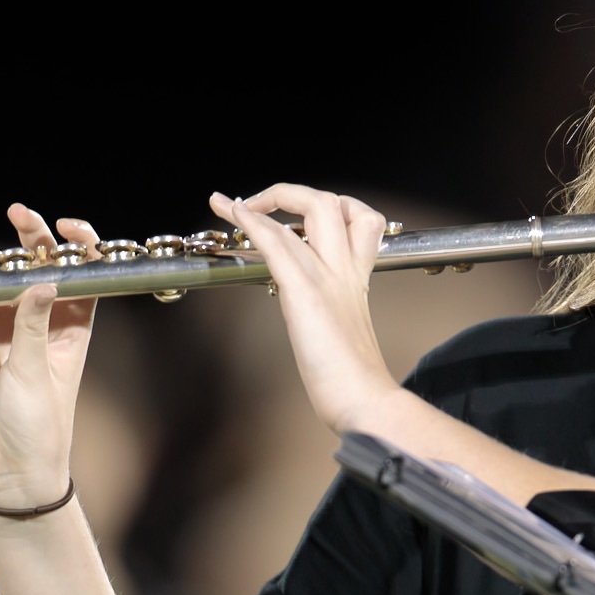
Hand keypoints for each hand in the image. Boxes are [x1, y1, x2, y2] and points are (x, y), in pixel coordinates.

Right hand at [0, 204, 101, 505]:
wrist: (9, 475)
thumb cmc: (40, 427)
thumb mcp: (38, 371)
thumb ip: (32, 324)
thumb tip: (44, 280)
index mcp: (69, 333)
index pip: (79, 280)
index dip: (77, 249)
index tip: (64, 226)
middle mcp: (36, 332)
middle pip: (32, 276)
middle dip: (25, 244)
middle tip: (15, 214)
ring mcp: (0, 342)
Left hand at [209, 185, 402, 434]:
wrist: (365, 401)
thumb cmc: (355, 381)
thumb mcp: (345, 335)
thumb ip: (335, 317)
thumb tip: (319, 322)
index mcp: (357, 280)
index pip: (357, 222)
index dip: (328, 207)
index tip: (294, 216)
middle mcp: (345, 270)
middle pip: (334, 204)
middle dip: (295, 193)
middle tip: (262, 203)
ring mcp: (328, 277)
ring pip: (312, 210)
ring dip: (267, 198)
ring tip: (229, 203)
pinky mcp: (306, 293)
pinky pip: (279, 243)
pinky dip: (253, 222)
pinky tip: (232, 211)